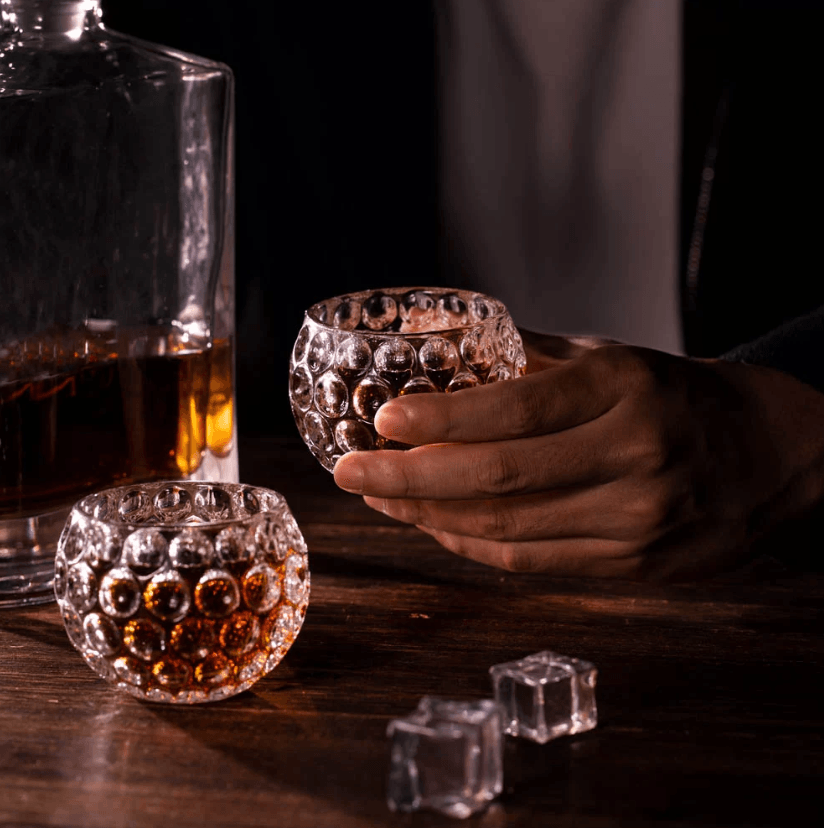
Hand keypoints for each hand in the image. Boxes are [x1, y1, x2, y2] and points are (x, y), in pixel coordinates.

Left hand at [333, 334, 823, 579]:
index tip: (382, 423)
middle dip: (410, 479)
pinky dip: (472, 546)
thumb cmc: (671, 397)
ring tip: (380, 497)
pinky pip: (531, 563)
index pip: (516, 411)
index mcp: (625, 389)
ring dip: (430, 516)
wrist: (763, 456)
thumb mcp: (610, 357)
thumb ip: (526, 354)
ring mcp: (637, 520)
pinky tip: (432, 525)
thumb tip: (434, 337)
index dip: (442, 422)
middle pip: (499, 479)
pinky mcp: (634, 567)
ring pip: (507, 530)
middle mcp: (634, 456)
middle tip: (350, 472)